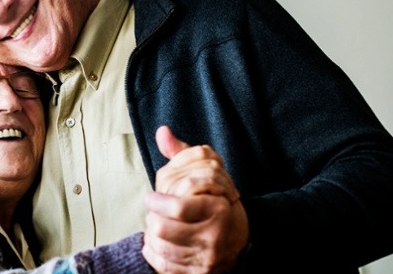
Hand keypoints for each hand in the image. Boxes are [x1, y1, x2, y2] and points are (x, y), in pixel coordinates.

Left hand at [142, 126, 248, 273]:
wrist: (241, 237)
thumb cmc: (216, 199)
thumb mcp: (206, 171)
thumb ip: (183, 153)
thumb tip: (162, 132)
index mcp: (218, 208)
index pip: (177, 207)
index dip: (157, 202)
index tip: (152, 198)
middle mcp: (214, 236)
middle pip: (162, 228)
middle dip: (152, 218)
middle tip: (155, 213)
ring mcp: (207, 258)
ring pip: (159, 247)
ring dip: (151, 235)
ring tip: (158, 227)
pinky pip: (162, 265)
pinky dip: (154, 253)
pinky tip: (159, 243)